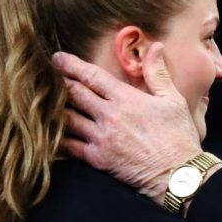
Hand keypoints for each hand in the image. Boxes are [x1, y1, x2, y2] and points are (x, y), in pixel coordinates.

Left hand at [56, 43, 199, 200]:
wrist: (179, 175)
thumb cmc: (179, 137)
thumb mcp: (173, 100)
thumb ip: (158, 73)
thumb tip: (155, 47)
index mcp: (126, 99)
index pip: (92, 76)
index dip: (71, 65)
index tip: (58, 58)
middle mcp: (109, 116)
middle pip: (74, 94)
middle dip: (58, 82)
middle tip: (45, 75)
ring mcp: (101, 138)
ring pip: (67, 118)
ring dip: (54, 108)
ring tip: (42, 101)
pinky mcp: (98, 159)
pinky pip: (69, 146)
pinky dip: (57, 137)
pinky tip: (48, 132)